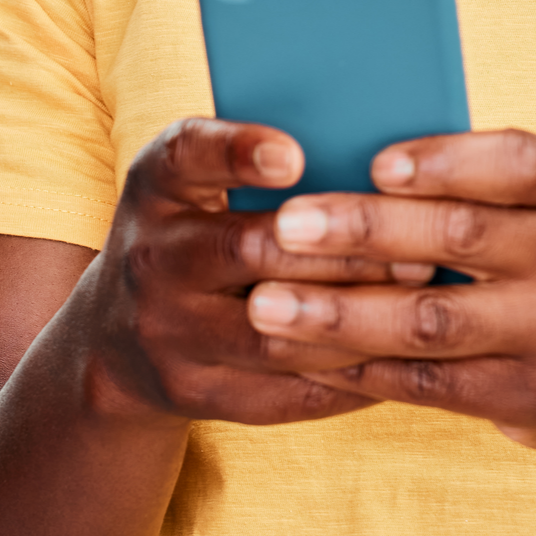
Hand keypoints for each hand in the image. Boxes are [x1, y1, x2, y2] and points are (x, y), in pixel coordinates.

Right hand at [85, 118, 432, 425]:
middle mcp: (152, 257)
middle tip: (417, 247)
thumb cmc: (193, 234)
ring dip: (353, 318)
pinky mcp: (193, 392)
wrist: (115, 340)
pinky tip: (398, 357)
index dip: (238, 151)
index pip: (187, 155)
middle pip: (247, 250)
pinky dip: (345, 377)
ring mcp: (166, 332)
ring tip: (420, 299)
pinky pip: (280, 393)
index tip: (295, 155)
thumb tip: (376, 141)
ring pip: (272, 333)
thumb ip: (259, 160)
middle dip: (340, 250)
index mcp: (157, 186)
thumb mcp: (197, 184)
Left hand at [245, 129, 535, 459]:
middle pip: (460, 238)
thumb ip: (483, 186)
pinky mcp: (528, 396)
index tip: (376, 162)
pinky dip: (361, 367)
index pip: (519, 163)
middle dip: (363, 231)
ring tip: (268, 304)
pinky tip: (306, 355)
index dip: (446, 160)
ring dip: (340, 312)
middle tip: (285, 226)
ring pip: (431, 320)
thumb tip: (351, 159)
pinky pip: (429, 382)